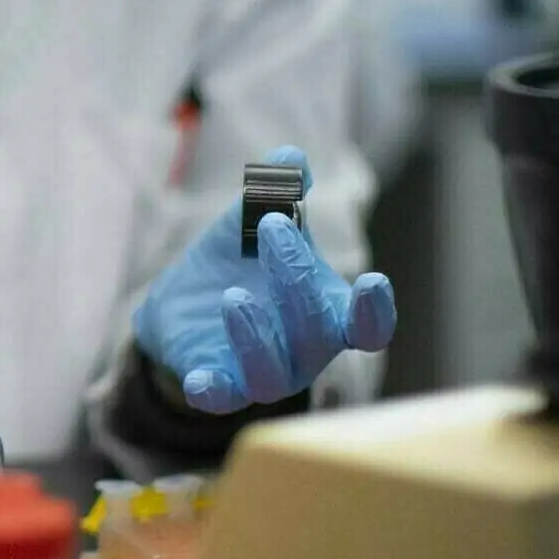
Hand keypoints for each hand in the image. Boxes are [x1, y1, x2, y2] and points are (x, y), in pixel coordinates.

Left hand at [134, 146, 397, 414]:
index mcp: (329, 312)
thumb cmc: (240, 262)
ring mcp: (262, 374)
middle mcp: (304, 351)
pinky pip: (218, 399)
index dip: (375, 311)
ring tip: (234, 296)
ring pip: (273, 377)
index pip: (368, 326)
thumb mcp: (254, 221)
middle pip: (317, 332)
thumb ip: (276, 194)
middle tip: (272, 224)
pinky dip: (211, 389)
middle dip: (297, 278)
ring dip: (258, 336)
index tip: (372, 280)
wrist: (184, 305)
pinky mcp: (217, 385)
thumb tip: (290, 158)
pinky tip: (199, 376)